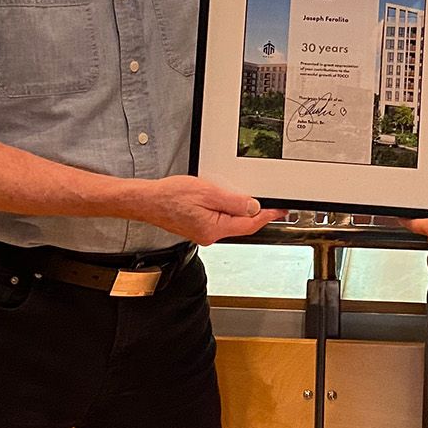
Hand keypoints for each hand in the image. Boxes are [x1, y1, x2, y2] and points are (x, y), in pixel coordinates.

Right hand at [138, 175, 285, 245]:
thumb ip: (233, 202)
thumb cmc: (170, 196)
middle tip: (268, 201)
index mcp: (214, 228)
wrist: (147, 201)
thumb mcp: (207, 192)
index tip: (280, 210)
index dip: (268, 216)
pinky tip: (221, 200)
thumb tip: (253, 208)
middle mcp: (210, 235)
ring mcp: (203, 233)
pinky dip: (225, 211)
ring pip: (230, 222)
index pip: (250, 224)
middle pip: (242, 225)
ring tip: (240, 196)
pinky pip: (219, 221)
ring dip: (238, 211)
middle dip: (255, 213)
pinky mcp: (197, 228)